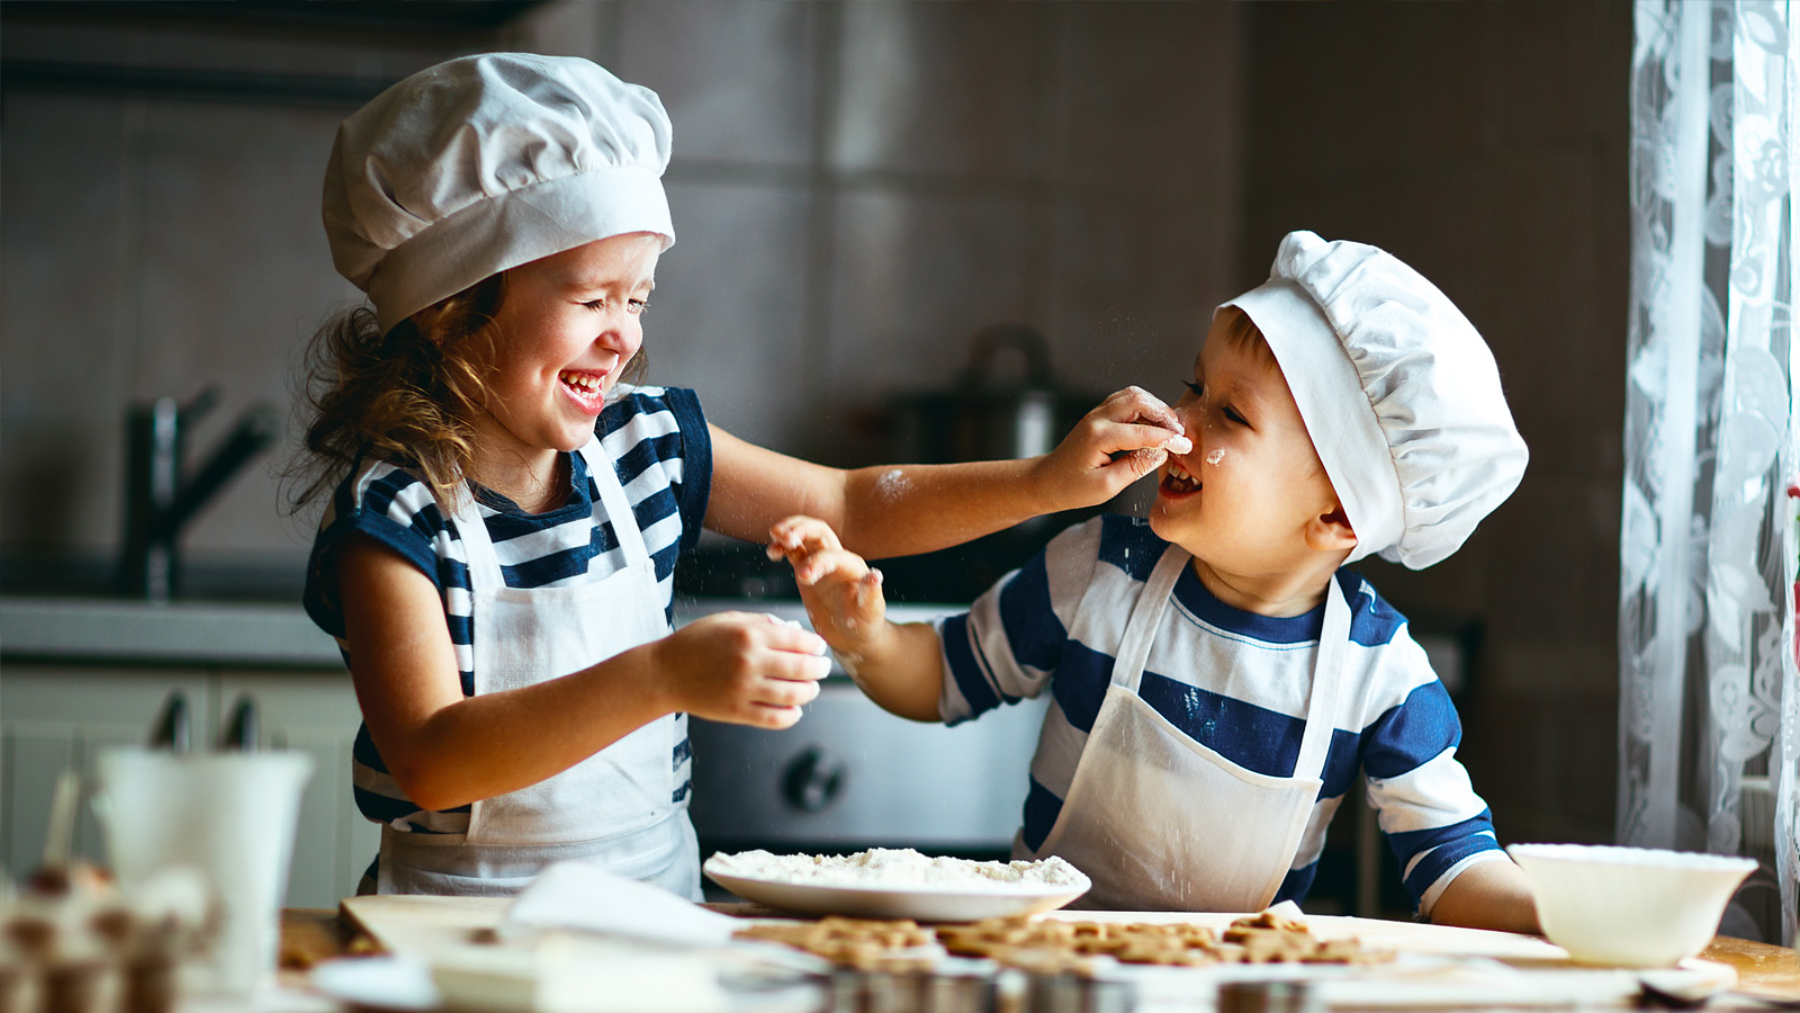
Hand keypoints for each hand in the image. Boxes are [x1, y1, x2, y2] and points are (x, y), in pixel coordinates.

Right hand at [653, 611, 831, 728]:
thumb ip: (762, 623)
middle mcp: (750, 661)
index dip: (815, 646)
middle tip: (824, 668)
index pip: (798, 641)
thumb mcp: (727, 620)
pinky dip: (791, 715)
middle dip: (820, 668)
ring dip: (810, 692)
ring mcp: (744, 689)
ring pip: (793, 695)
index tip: (819, 648)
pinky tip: (794, 709)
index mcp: (749, 635)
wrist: (663, 673)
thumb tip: (794, 631)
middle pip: (802, 668)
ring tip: (812, 688)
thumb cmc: (697, 642)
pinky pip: (775, 718)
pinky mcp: (737, 712)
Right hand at [766, 515, 888, 658]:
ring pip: (804, 535)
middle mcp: (837, 558)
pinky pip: (793, 551)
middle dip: (801, 530)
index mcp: (852, 566)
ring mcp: (821, 562)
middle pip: (819, 530)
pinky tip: (772, 552)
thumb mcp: (869, 611)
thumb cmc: (865, 623)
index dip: (817, 562)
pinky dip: (782, 547)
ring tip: (775, 536)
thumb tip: (875, 575)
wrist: (854, 634)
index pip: (832, 555)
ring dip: (789, 531)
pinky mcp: (807, 569)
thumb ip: (871, 593)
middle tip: (785, 538)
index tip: (803, 578)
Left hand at [1033, 386, 1190, 509]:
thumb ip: (1135, 468)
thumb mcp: (1106, 486)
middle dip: (1164, 414)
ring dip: (1155, 407)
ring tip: (1169, 427)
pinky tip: (1153, 423)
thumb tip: (1160, 453)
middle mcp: (1097, 419)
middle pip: (1139, 400)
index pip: (1143, 432)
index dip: (1168, 438)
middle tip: (1179, 432)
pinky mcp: (1099, 415)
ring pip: (1133, 395)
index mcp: (1099, 437)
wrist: (1047, 481)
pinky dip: (1144, 407)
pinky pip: (1126, 401)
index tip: (1185, 445)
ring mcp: (1097, 413)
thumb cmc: (1071, 488)